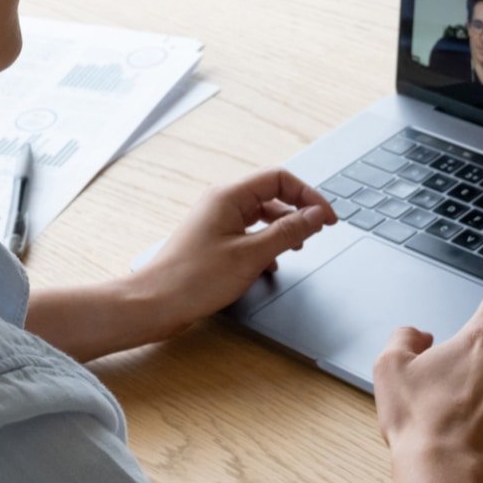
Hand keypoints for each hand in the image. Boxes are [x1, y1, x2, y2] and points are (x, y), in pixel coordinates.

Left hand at [129, 167, 337, 343]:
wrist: (155, 303)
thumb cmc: (194, 279)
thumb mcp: (252, 255)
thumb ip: (288, 232)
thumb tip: (317, 216)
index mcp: (229, 196)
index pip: (279, 179)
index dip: (308, 196)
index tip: (326, 218)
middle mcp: (221, 202)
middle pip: (271, 195)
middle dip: (298, 212)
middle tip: (318, 233)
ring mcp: (216, 221)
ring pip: (261, 215)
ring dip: (283, 230)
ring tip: (297, 249)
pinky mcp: (213, 240)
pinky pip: (248, 232)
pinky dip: (265, 244)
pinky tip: (271, 265)